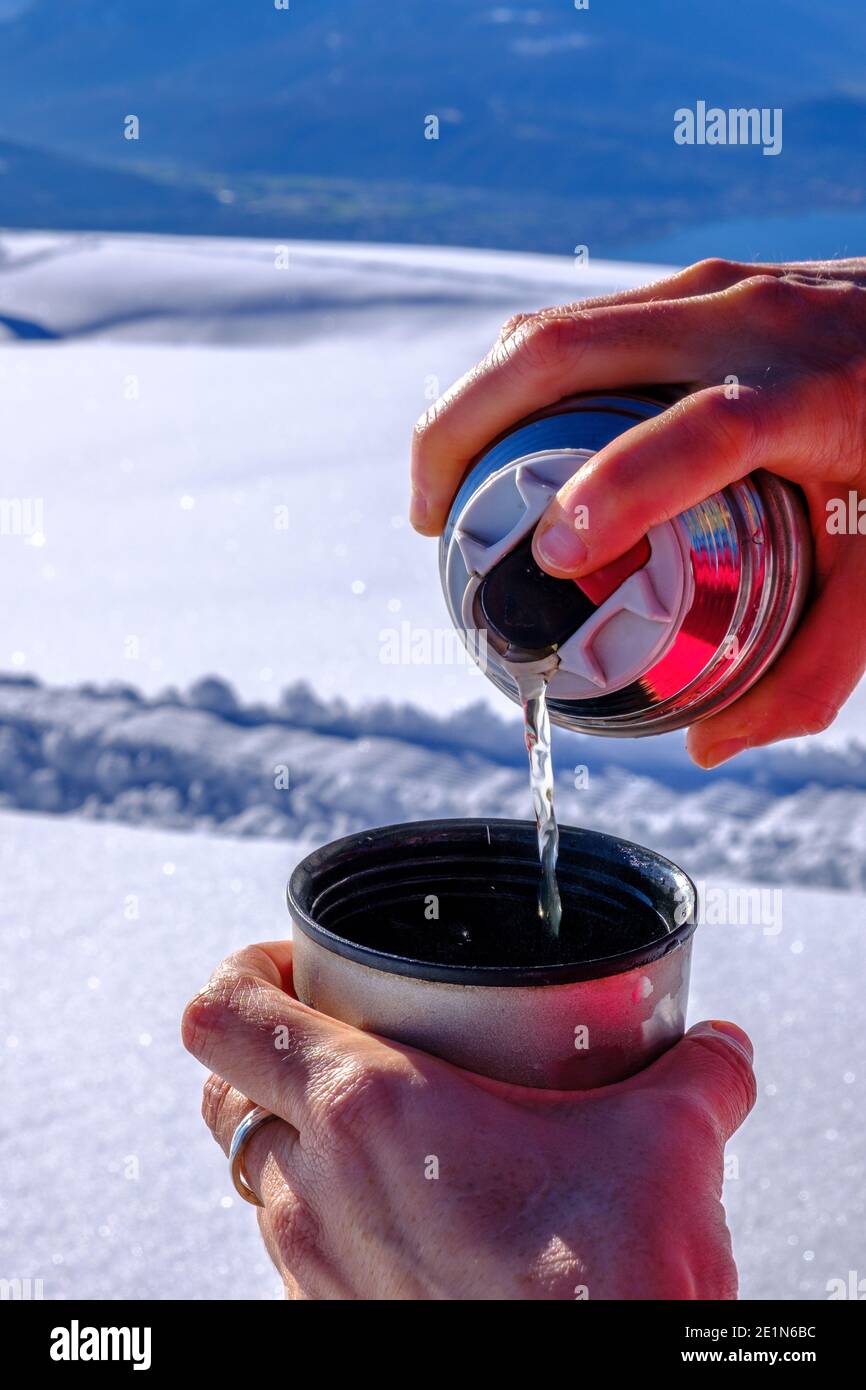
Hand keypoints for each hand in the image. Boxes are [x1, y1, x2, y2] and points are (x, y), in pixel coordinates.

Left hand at [183, 940, 754, 1300]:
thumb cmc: (608, 1273)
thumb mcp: (668, 1140)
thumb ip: (698, 1075)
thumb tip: (723, 1053)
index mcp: (364, 1104)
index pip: (223, 1014)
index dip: (241, 974)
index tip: (288, 966)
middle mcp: (313, 1184)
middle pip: (224, 1095)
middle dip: (263, 1057)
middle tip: (335, 1039)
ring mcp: (312, 1264)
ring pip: (258, 1175)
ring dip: (301, 1143)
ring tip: (381, 1131)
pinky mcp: (329, 1324)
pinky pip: (297, 1251)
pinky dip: (330, 1218)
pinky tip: (405, 1217)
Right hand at [410, 258, 865, 765]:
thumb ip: (817, 661)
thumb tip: (711, 746)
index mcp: (808, 392)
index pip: (699, 430)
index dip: (614, 488)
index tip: (551, 555)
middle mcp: (746, 320)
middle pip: (562, 349)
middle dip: (463, 431)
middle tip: (431, 523)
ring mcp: (711, 289)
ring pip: (550, 327)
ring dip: (472, 403)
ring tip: (445, 489)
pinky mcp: (692, 285)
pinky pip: (577, 324)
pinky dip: (516, 385)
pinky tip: (506, 445)